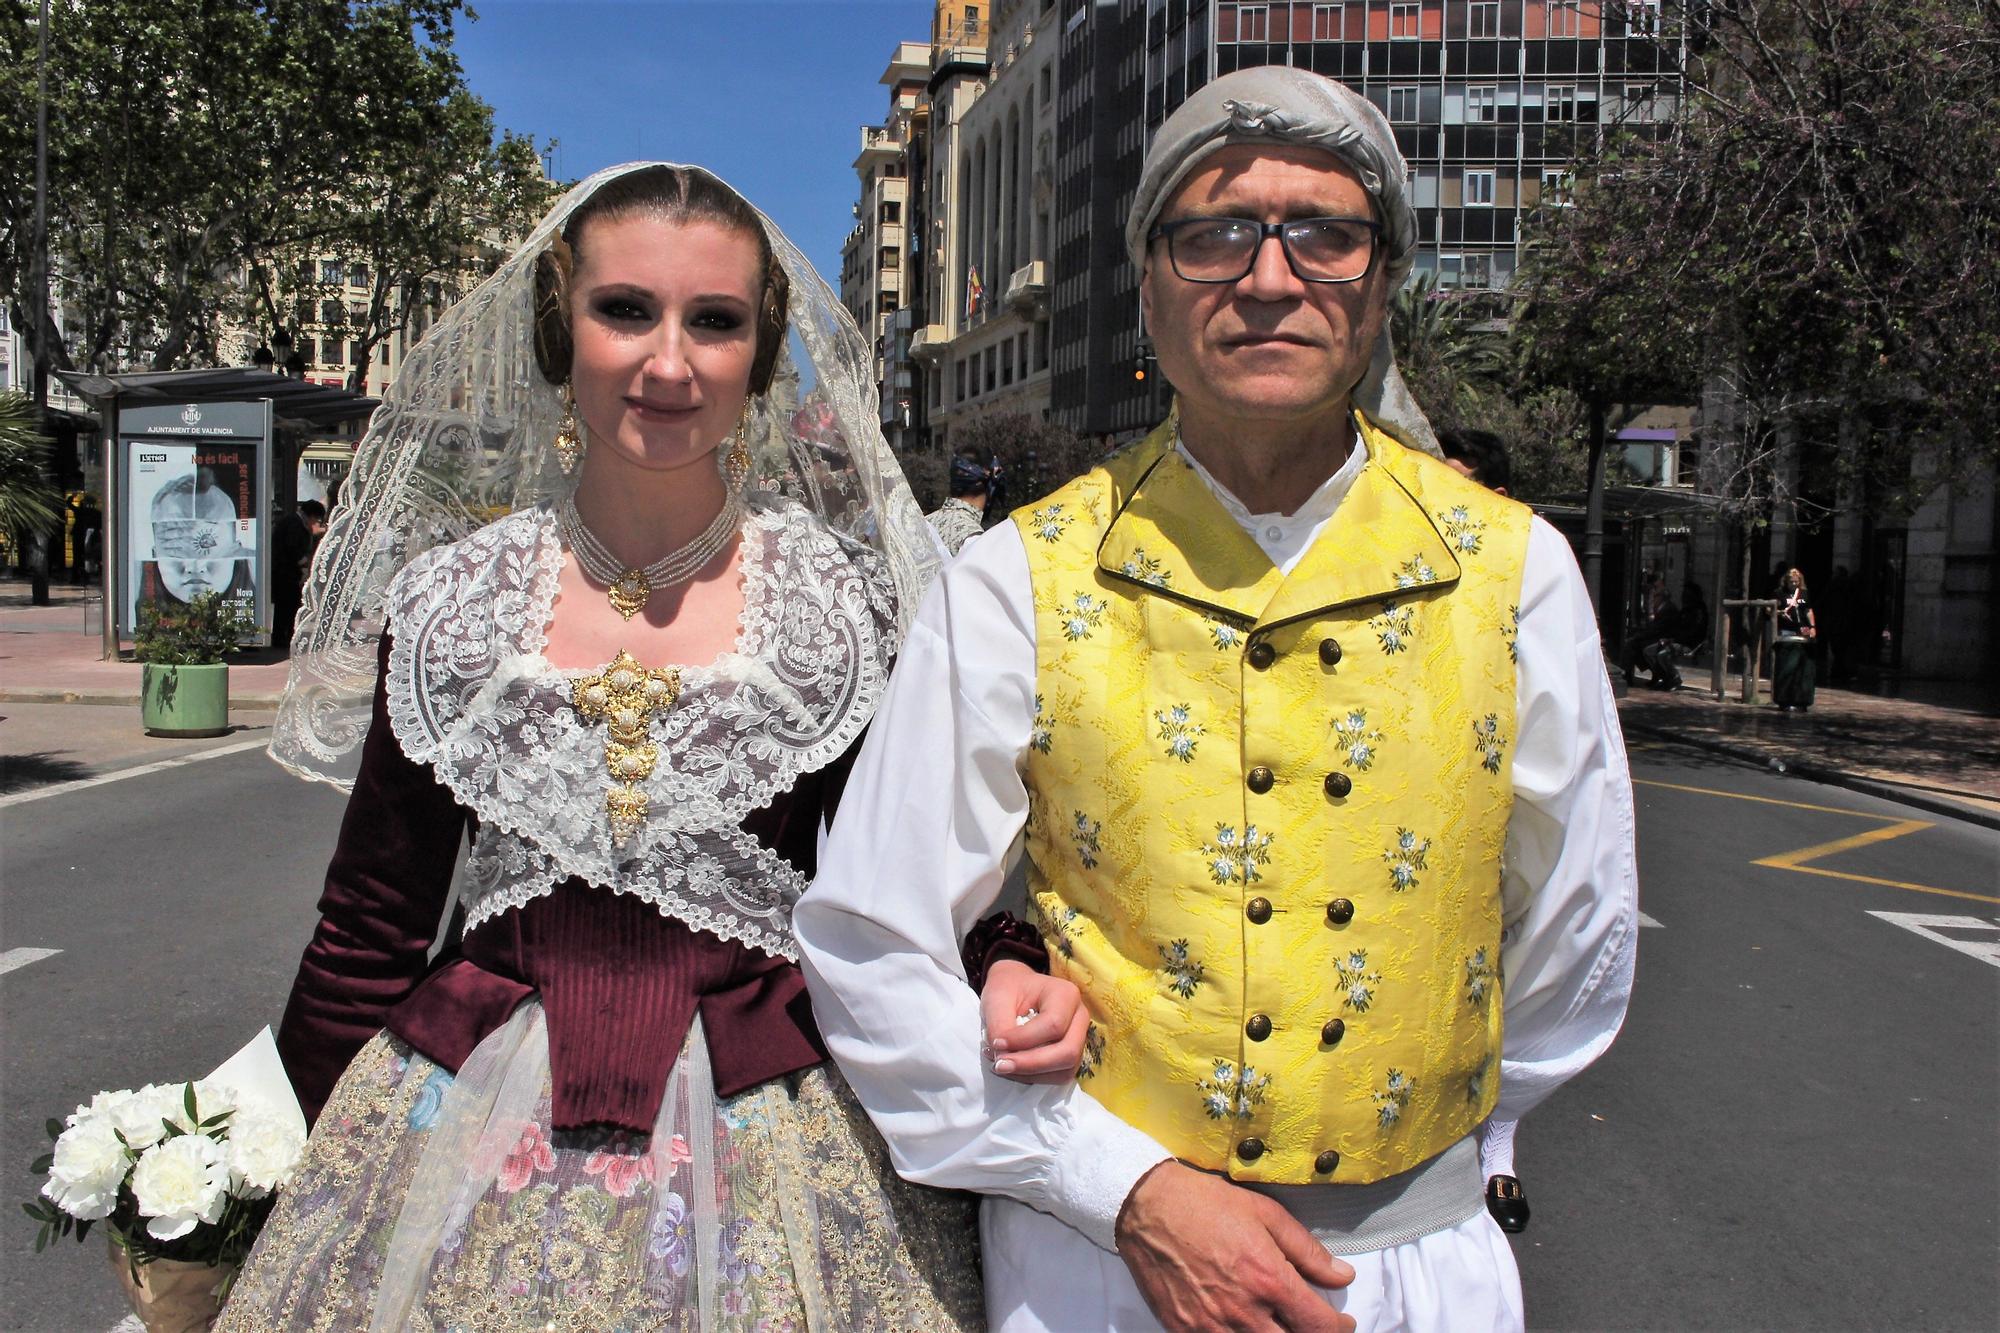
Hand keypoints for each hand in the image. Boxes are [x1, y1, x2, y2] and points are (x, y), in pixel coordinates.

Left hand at [980, 959, 1087, 1082]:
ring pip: (1065, 1070)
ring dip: (1031, 1074)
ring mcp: (1079, 1039)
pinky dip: (1033, 1077)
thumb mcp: (997, 998)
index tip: (996, 1043)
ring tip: (1002, 1064)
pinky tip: (1013, 1066)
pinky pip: (1059, 1076)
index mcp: (1066, 994)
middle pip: (1067, 1052)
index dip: (1023, 1040)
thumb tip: (1003, 1056)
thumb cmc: (1009, 989)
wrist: (1016, 990)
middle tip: (1000, 1064)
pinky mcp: (1071, 1056)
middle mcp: (1079, 1017)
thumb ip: (999, 1026)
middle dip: (1031, 1064)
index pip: (1053, 1025)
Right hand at [1115, 1160, 1354, 1332]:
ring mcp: (1211, 1327)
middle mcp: (1243, 1311)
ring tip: (1279, 1324)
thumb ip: (1306, 1250)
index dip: (1339, 1329)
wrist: (1147, 1206)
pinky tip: (1244, 1326)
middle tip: (1312, 1325)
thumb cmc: (1206, 1203)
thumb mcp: (1265, 1214)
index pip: (1319, 1326)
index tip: (1342, 1323)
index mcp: (1268, 1280)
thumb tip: (1341, 1275)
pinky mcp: (1184, 1331)